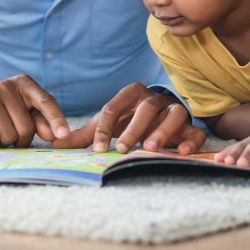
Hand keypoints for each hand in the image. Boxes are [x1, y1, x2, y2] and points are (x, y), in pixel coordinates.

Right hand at [0, 75, 70, 147]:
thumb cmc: (2, 109)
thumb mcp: (22, 108)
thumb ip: (40, 120)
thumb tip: (54, 135)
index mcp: (24, 83)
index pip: (46, 101)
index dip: (57, 119)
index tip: (64, 136)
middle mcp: (6, 86)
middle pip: (26, 127)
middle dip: (22, 140)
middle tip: (13, 135)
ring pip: (9, 136)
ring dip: (5, 142)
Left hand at [51, 83, 205, 154]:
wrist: (159, 120)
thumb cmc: (128, 123)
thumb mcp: (107, 126)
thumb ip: (84, 135)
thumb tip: (55, 142)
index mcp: (130, 95)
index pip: (114, 107)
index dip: (104, 128)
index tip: (98, 149)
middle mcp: (153, 100)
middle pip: (145, 108)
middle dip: (133, 128)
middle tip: (122, 148)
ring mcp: (174, 110)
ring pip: (173, 114)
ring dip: (162, 130)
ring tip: (150, 148)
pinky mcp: (190, 127)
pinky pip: (194, 131)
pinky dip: (189, 141)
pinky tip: (179, 153)